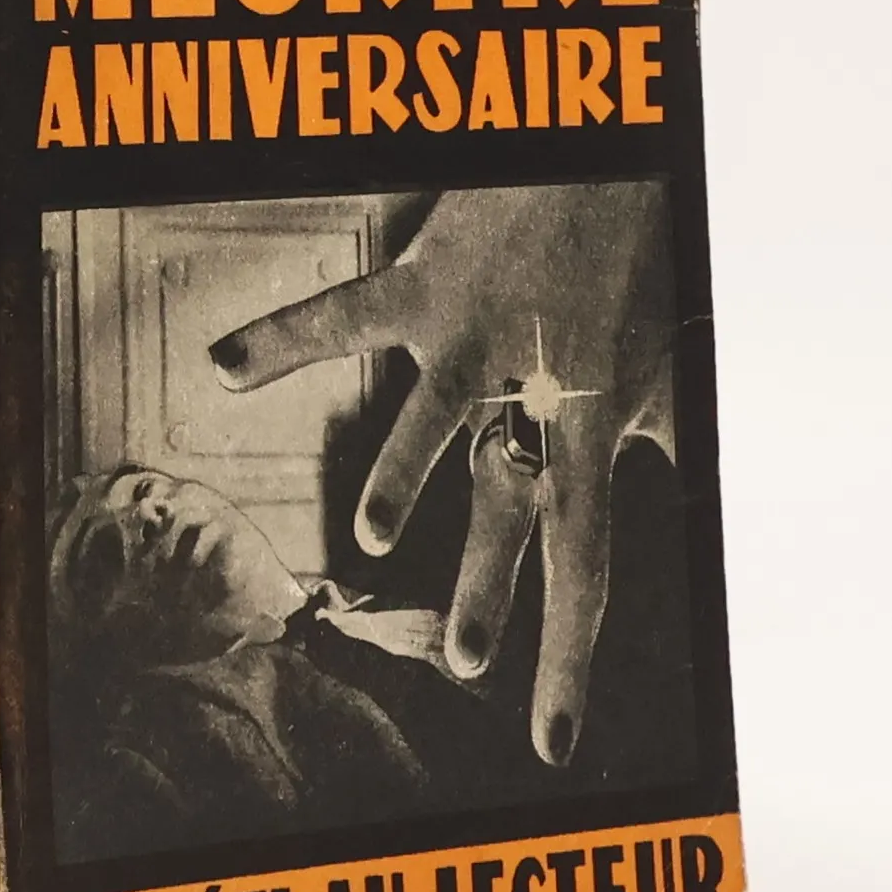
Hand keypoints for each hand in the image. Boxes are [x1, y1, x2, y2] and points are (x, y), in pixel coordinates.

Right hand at [210, 184, 674, 764]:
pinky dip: (281, 339)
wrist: (607, 151)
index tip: (552, 741)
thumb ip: (658, 420)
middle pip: (510, 512)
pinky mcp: (424, 287)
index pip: (585, 561)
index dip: (568, 657)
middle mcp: (534, 392)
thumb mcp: (662, 349)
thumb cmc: (636, 246)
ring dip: (398, 480)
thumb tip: (668, 472)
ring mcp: (474, 340)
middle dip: (488, 592)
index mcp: (593, 420)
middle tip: (467, 663)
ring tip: (370, 539)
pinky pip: (342, 317)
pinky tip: (224, 367)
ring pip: (429, 429)